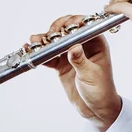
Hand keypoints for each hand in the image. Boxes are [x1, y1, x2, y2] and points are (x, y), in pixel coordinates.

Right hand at [28, 15, 121, 131]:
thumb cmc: (101, 90)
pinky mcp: (61, 64)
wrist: (95, 108)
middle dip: (57, 29)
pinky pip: (49, 55)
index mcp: (97, 44)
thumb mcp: (91, 75)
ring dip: (45, 39)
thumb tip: (73, 47)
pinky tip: (30, 49)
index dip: (74, 23)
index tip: (64, 27)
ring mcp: (71, 54)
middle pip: (68, 30)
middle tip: (49, 35)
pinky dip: (40, 52)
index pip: (85, 26)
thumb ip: (81, 61)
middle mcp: (84, 45)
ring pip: (56, 41)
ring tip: (35, 41)